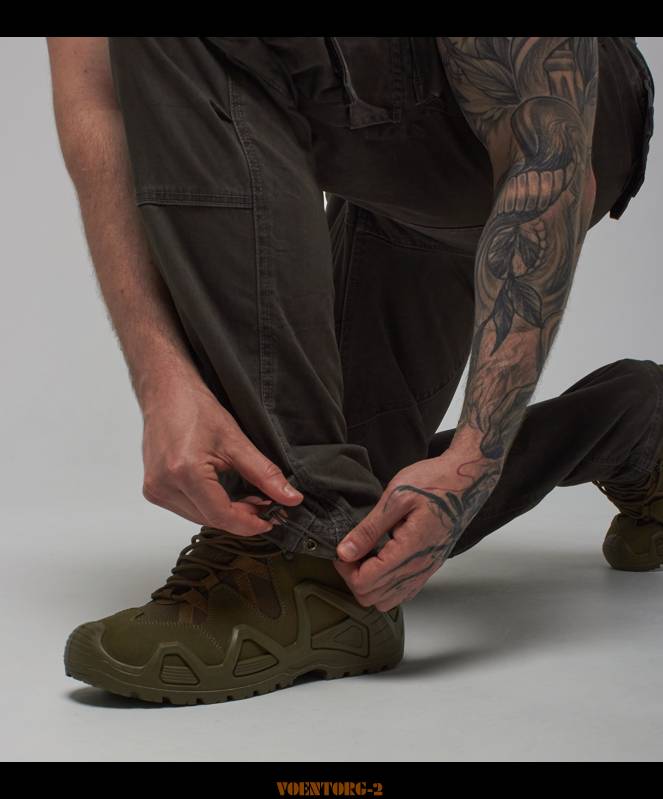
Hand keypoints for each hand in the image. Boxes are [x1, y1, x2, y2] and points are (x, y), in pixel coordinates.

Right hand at [141, 381, 303, 534]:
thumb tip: (289, 497)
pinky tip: (222, 494)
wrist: (165, 392)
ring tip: (246, 498)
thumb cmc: (195, 408)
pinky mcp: (152, 489)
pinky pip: (187, 510)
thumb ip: (264, 473)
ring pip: (199, 518)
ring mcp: (155, 489)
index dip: (249, 523)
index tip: (271, 520)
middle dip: (241, 517)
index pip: (221, 516)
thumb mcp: (236, 441)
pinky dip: (208, 506)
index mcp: (185, 472)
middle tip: (264, 503)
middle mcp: (164, 485)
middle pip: (211, 519)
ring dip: (224, 513)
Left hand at [334, 449, 500, 610]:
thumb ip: (369, 529)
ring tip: (364, 555)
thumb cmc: (435, 483)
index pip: (365, 582)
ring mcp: (426, 570)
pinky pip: (403, 592)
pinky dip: (385, 584)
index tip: (341, 549)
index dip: (345, 569)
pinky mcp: (429, 567)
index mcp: (409, 550)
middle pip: (372, 597)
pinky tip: (380, 559)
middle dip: (353, 577)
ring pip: (386, 600)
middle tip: (349, 551)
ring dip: (368, 583)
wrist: (467, 482)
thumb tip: (345, 552)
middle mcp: (419, 568)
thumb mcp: (396, 497)